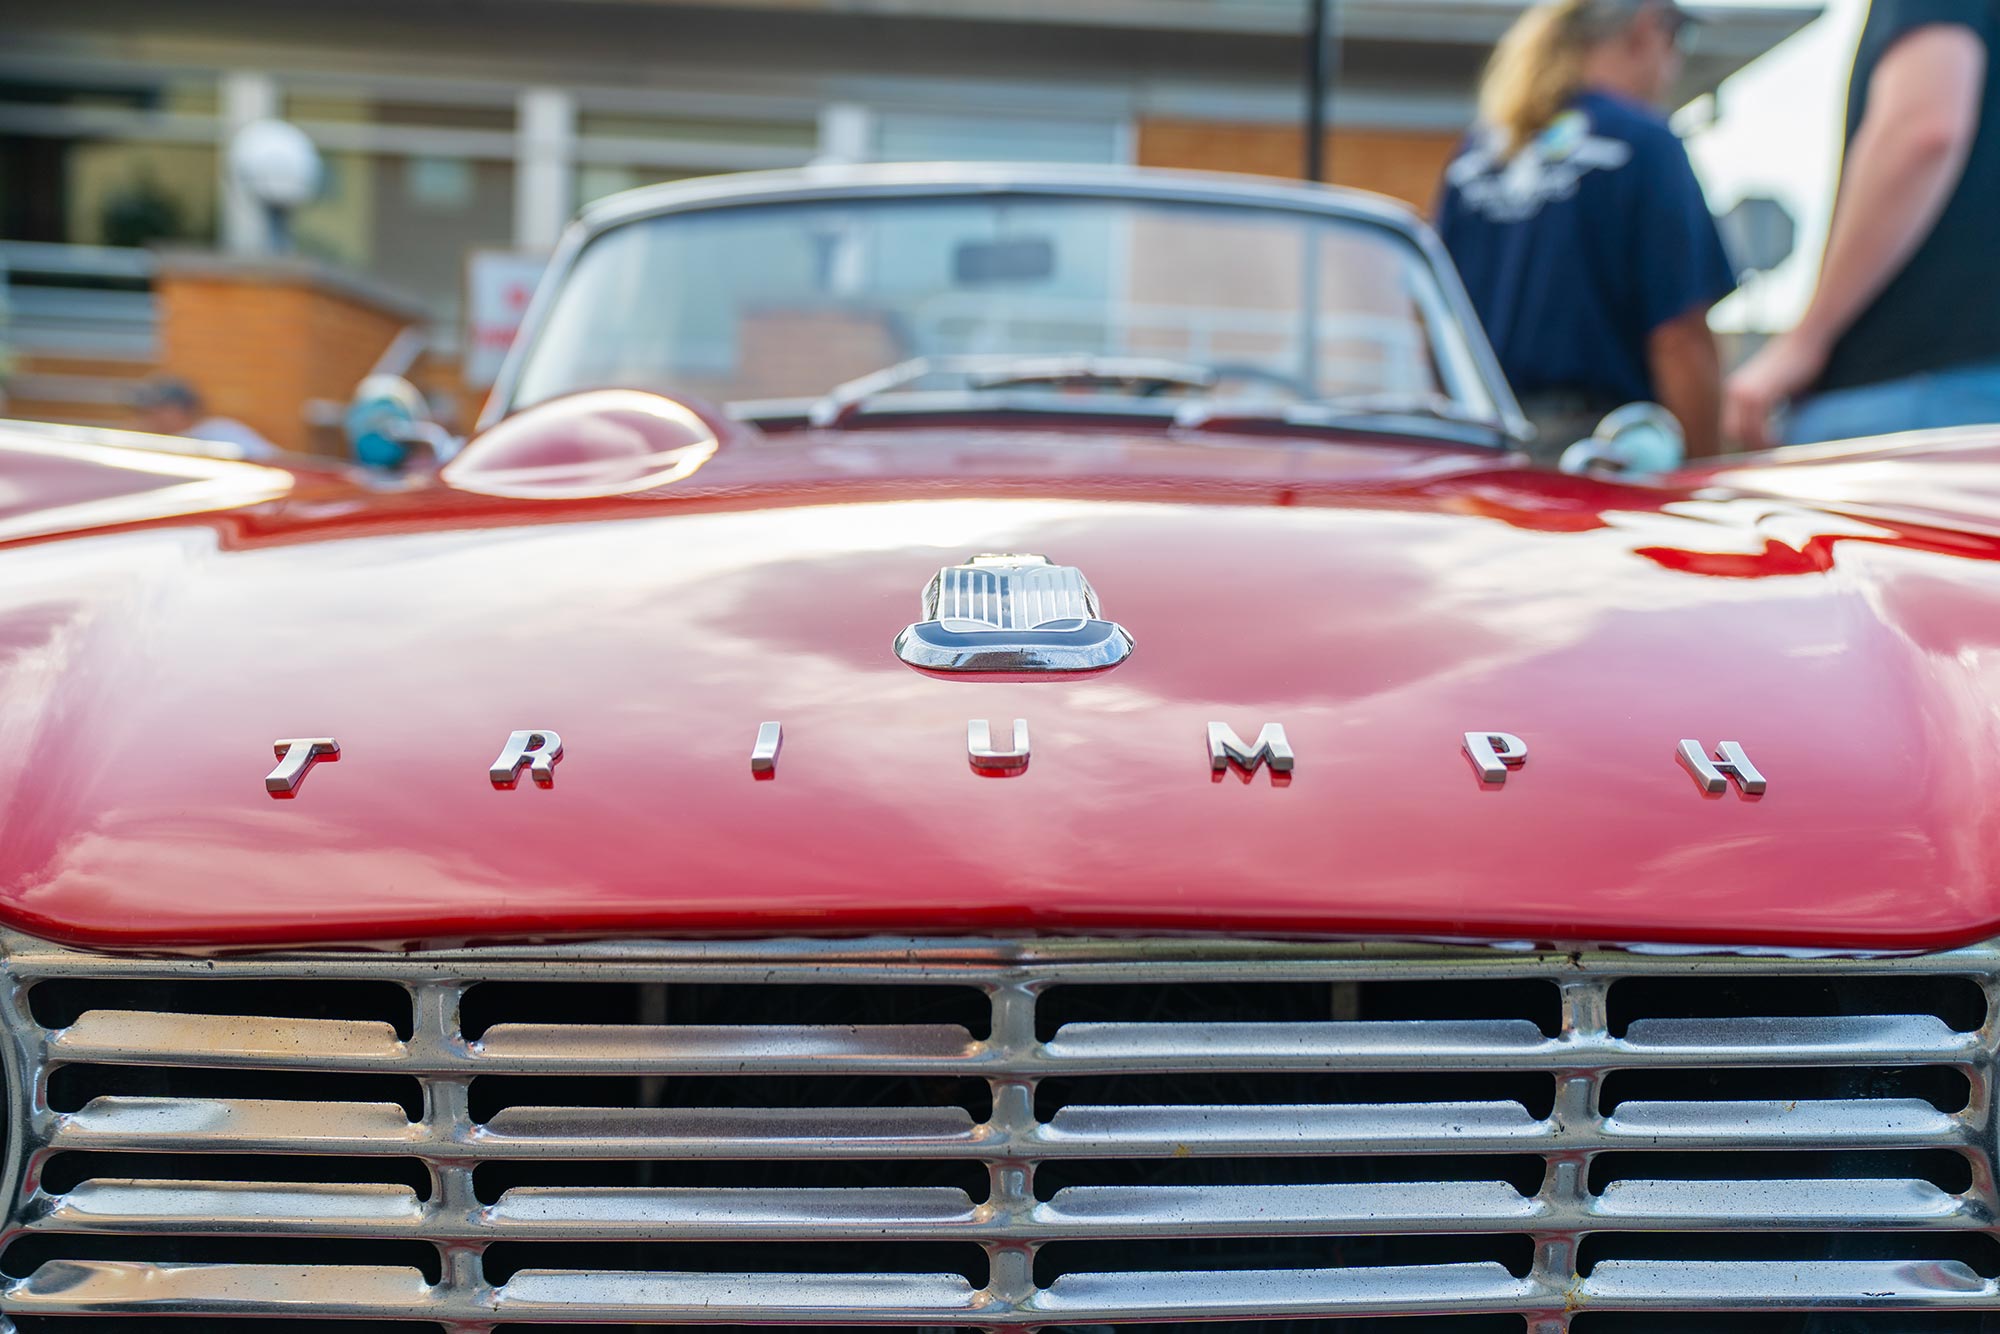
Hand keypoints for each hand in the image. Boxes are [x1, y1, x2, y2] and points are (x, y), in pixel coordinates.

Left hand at [1724, 329, 1830, 451]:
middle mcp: (1735, 392)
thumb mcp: (1779, 389)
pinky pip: (1758, 427)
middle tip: (1771, 454)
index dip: (1746, 440)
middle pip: (1734, 432)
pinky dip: (1768, 438)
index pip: (1731, 426)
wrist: (1806, 340)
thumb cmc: (1799, 364)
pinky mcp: (1759, 395)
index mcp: (1736, 390)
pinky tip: (1782, 441)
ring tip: (1778, 449)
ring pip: (1745, 432)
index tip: (1763, 449)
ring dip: (1761, 444)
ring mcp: (1745, 394)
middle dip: (1752, 445)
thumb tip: (1776, 432)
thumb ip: (1771, 409)